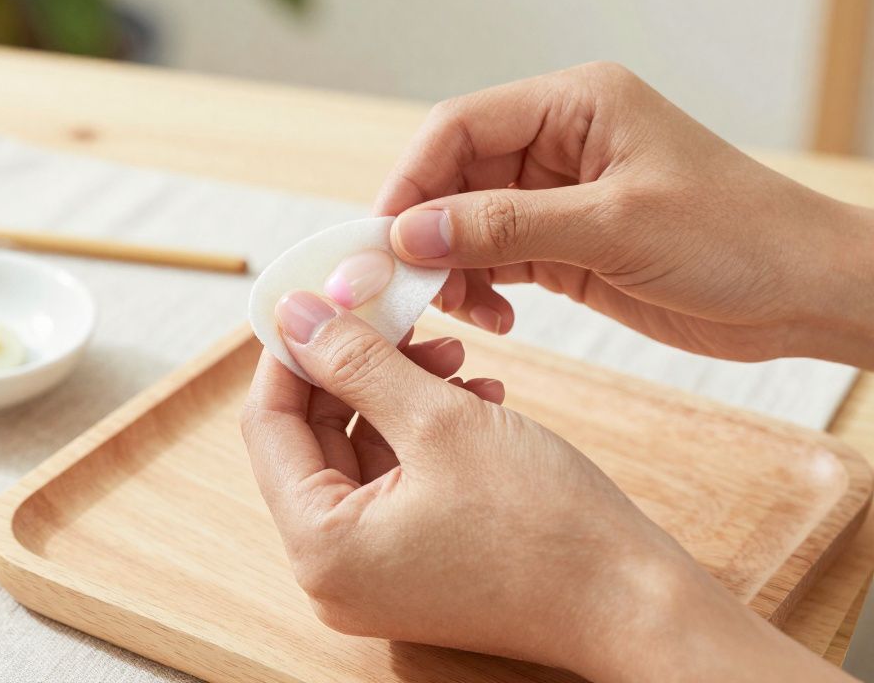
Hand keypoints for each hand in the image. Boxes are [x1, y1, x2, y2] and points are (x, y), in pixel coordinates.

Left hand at [241, 290, 854, 680]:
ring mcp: (371, 574)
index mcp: (320, 545)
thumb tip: (292, 313)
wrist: (636, 606)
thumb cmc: (546, 525)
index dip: (291, 350)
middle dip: (357, 368)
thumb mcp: (440, 420)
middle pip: (312, 437)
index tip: (317, 295)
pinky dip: (423, 433)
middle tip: (399, 315)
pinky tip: (476, 396)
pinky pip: (394, 481)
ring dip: (399, 393)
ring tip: (456, 357)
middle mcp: (331, 571)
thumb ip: (356, 361)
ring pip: (359, 451)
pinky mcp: (411, 566)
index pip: (267, 424)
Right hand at [374, 62, 873, 368]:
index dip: (412, 180)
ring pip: (468, 224)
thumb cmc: (735, 236)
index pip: (459, 127)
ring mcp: (560, 197)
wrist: (805, 292)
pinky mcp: (567, 247)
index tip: (384, 237)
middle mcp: (559, 143)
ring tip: (461, 310)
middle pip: (455, 177)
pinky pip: (497, 261)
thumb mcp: (613, 226)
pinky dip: (481, 289)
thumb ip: (506, 227)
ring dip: (452, 268)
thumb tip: (412, 233)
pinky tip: (495, 318)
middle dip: (426, 232)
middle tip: (405, 285)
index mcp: (574, 105)